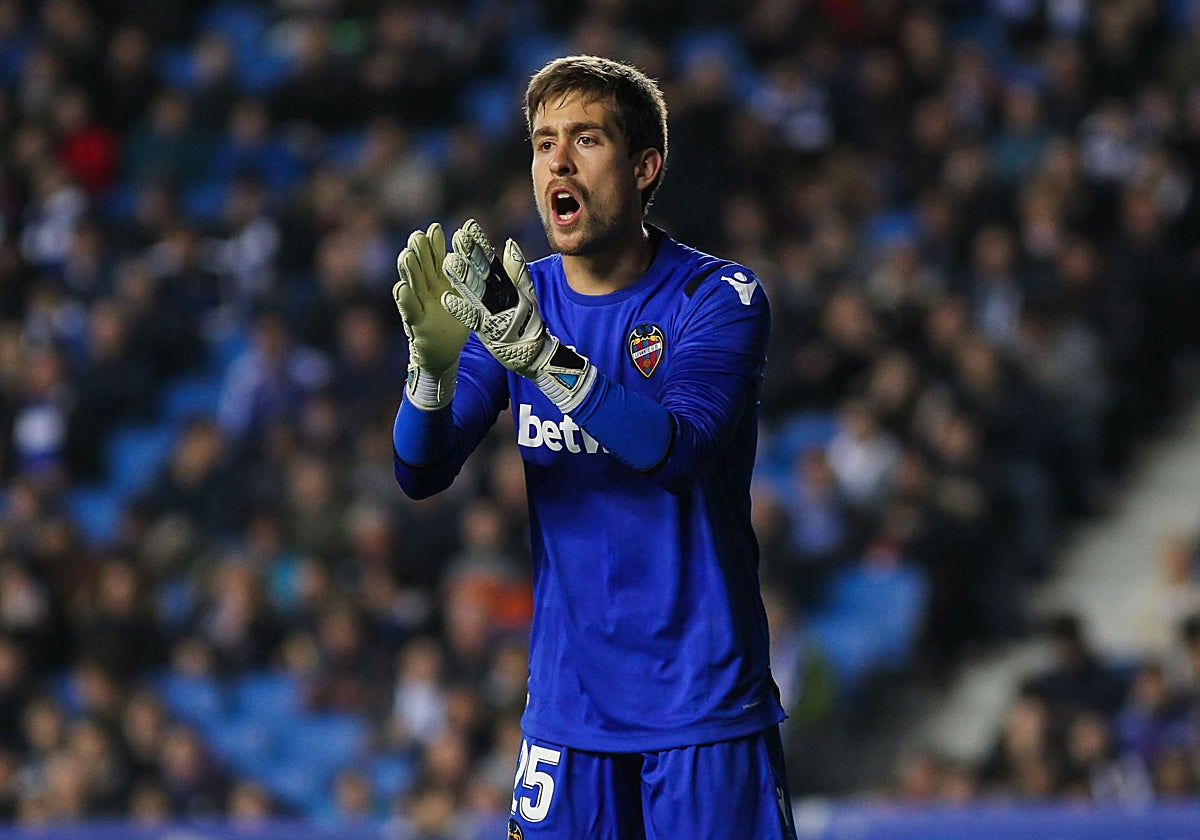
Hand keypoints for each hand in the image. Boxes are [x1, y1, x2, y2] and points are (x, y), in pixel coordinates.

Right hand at [393, 222, 468, 409]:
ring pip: (413, 283)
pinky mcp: (415, 323)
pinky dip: (405, 299)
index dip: (435, 244)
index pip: (436, 258)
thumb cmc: (455, 322)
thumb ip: (477, 275)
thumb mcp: (470, 296)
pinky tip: (402, 288)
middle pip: (422, 266)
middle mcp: (427, 290)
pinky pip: (410, 310)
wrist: (443, 352)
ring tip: (407, 255)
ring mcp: (419, 305)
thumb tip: (495, 247)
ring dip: (409, 270)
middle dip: (420, 251)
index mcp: (440, 281)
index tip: (435, 228)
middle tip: (418, 235)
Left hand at [441, 219, 595, 412]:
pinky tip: (446, 299)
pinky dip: (461, 310)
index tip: (468, 226)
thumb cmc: (527, 323)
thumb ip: (517, 270)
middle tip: (457, 236)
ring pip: (476, 293)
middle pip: (483, 273)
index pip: (491, 261)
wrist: (535, 355)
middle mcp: (502, 298)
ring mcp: (495, 314)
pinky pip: (473, 319)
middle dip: (470, 255)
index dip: (480, 244)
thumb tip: (509, 243)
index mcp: (507, 287)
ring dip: (462, 278)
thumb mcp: (526, 294)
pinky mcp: (489, 331)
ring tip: (448, 262)